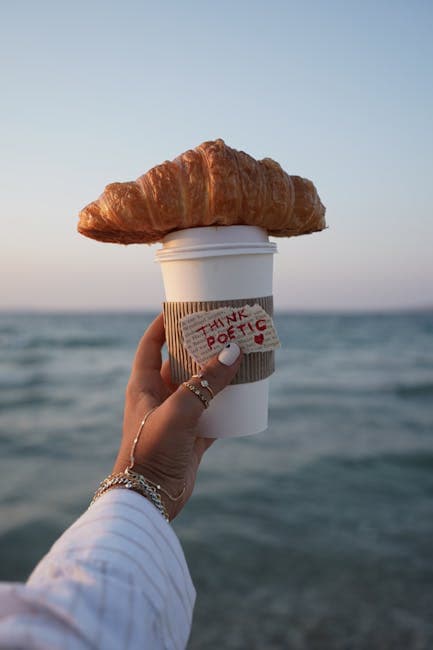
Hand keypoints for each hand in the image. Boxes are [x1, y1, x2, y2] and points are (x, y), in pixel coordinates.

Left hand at [112, 313, 241, 519]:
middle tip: (223, 331)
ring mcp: (176, 418)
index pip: (151, 345)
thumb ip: (207, 382)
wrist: (149, 498)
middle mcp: (158, 398)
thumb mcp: (180, 410)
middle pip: (180, 364)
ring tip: (239, 358)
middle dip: (200, 348)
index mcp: (144, 385)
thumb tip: (233, 352)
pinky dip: (227, 406)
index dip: (164, 324)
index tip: (183, 308)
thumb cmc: (153, 449)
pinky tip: (246, 396)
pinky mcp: (191, 438)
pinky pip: (212, 415)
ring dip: (217, 376)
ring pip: (199, 389)